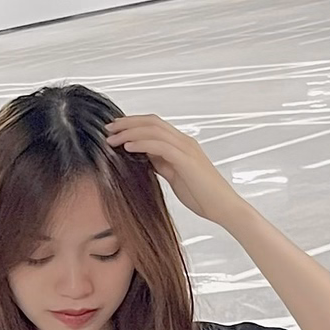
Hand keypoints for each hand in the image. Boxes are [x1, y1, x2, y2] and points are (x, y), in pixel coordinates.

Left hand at [106, 115, 248, 227]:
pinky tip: (127, 147)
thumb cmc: (200, 195)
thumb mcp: (174, 176)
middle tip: (107, 129)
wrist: (222, 206)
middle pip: (152, 122)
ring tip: (112, 139)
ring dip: (130, 132)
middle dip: (128, 123)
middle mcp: (184, 142)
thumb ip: (161, 164)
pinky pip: (161, 146)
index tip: (114, 130)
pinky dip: (142, 144)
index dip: (133, 124)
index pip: (154, 126)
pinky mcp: (186, 161)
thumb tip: (144, 158)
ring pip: (154, 131)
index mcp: (181, 145)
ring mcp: (186, 149)